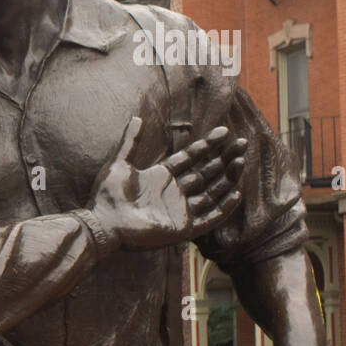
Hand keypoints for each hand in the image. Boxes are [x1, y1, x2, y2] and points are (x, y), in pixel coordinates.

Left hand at [89, 117, 245, 249]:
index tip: (224, 131)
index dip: (207, 145)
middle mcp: (173, 192)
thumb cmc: (108, 196)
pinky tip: (236, 193)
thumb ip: (131, 141)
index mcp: (161, 176)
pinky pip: (209, 218)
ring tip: (240, 161)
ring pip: (211, 192)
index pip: (190, 157)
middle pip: (205, 172)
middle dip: (223, 158)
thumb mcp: (119, 163)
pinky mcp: (183, 229)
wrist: (104, 224)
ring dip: (227, 178)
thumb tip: (137, 117)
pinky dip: (223, 208)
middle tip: (241, 144)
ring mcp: (179, 211)